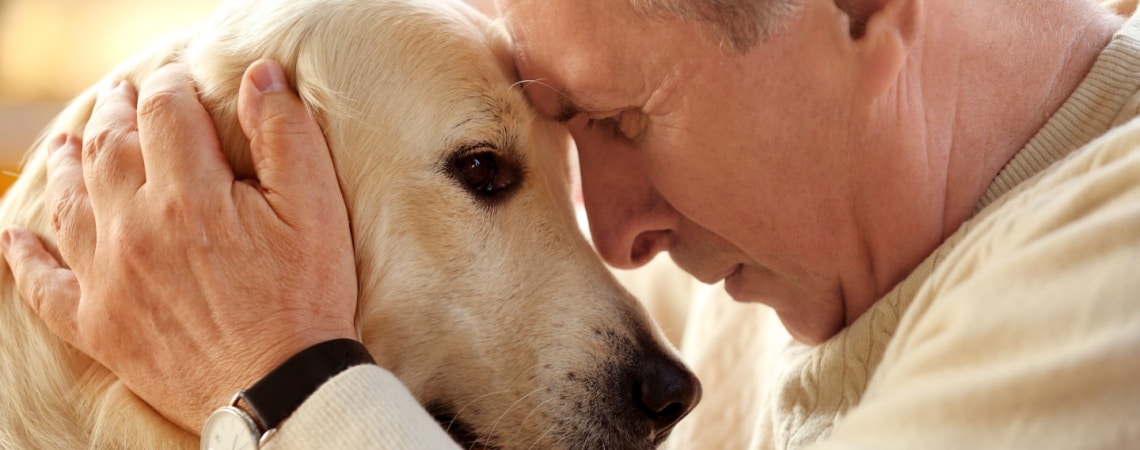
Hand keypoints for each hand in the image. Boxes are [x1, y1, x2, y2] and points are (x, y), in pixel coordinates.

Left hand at [0, 60, 357, 431]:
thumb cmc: (306, 297)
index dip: (171, 85)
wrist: (281, 389)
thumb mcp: (316, 209)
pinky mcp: (98, 325)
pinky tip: (13, 238)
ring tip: (69, 143)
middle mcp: (135, 229)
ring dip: (66, 165)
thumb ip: (285, 136)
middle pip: (109, 149)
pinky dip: (24, 259)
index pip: (166, 112)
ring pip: (69, 204)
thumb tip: (259, 75)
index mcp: (190, 195)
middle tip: (120, 94)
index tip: (179, 79)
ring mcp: (109, 279)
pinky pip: (44, 285)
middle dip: (116, 113)